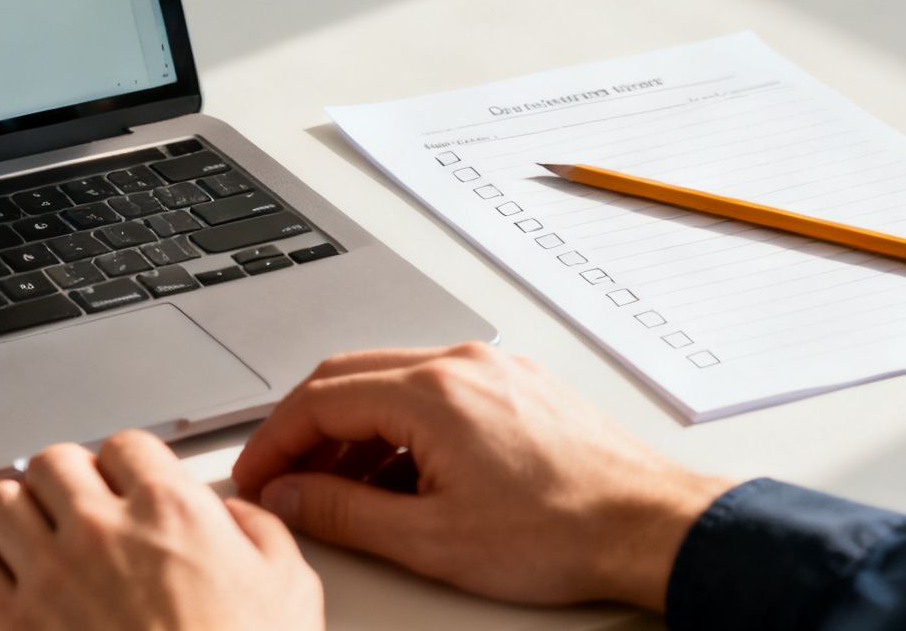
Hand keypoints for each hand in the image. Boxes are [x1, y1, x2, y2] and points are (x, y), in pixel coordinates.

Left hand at [0, 430, 323, 630]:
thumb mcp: (289, 588)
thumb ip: (259, 533)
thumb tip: (235, 517)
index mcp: (170, 511)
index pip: (125, 445)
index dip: (124, 464)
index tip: (122, 481)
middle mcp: (102, 531)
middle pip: (53, 462)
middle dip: (63, 479)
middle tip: (71, 501)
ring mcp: (50, 576)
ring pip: (0, 501)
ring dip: (13, 510)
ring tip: (24, 526)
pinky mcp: (11, 625)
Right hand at [231, 343, 734, 610]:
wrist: (651, 525)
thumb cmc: (563, 531)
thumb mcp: (432, 540)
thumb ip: (344, 513)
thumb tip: (289, 497)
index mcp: (431, 392)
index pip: (318, 400)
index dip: (273, 442)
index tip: (254, 476)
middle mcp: (459, 364)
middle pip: (346, 378)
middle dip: (303, 430)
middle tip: (280, 479)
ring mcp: (491, 369)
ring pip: (390, 384)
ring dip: (352, 432)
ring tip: (339, 493)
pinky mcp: (515, 385)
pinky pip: (433, 392)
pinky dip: (398, 429)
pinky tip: (400, 477)